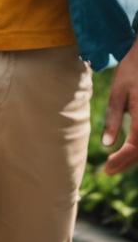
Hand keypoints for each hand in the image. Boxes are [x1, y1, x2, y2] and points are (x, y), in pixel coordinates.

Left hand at [101, 39, 137, 174]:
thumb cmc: (131, 71)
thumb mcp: (117, 92)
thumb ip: (113, 118)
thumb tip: (107, 145)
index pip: (135, 147)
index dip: (121, 161)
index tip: (106, 170)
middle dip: (127, 163)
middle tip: (108, 170)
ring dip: (134, 157)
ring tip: (116, 163)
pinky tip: (128, 151)